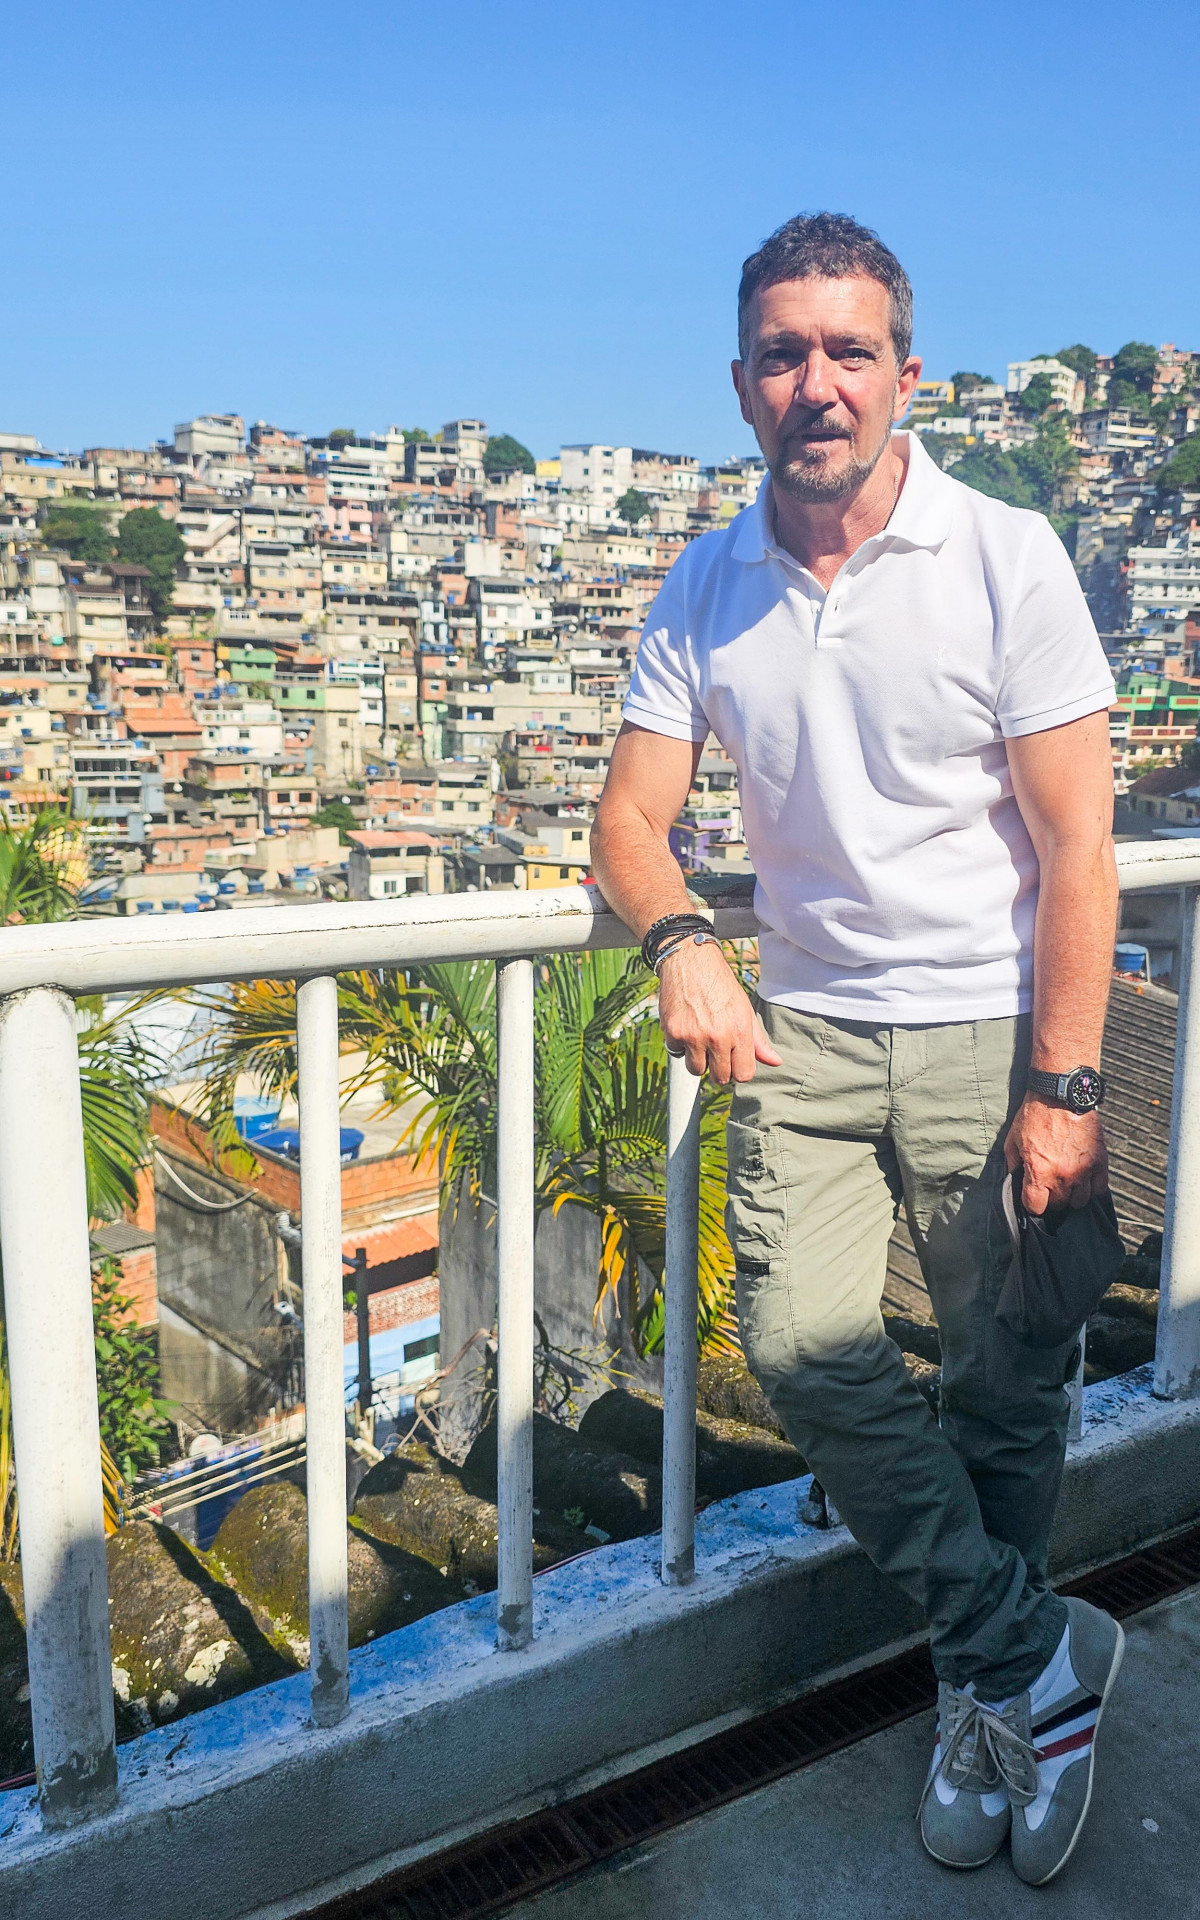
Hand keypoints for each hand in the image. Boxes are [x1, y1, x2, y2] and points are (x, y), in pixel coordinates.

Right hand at [657, 940, 782, 1083]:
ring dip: (698, 1059)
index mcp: (739, 1031)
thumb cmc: (720, 984)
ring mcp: (693, 1036)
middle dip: (719, 1069)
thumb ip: (758, 1041)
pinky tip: (685, 1025)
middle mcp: (717, 1037)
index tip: (734, 1061)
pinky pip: (677, 1053)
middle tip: (716, 1051)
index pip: (743, 1075)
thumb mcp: (745, 1009)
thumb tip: (775, 1062)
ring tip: (700, 1038)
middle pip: (720, 1078)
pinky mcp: (673, 1032)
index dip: (739, 1070)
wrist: (690, 961)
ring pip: (696, 1070)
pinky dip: (680, 1044)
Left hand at [1003, 1096, 1108, 1214]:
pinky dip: (1092, 1187)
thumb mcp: (1012, 1140)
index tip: (1032, 1197)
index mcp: (1039, 1172)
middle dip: (1051, 1200)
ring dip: (1072, 1196)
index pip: (1035, 1207)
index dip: (1032, 1205)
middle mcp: (1063, 1176)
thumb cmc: (1034, 1115)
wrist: (1061, 1094)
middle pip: (1058, 1206)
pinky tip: (1083, 1178)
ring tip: (1066, 1183)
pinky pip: (1099, 1189)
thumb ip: (1013, 1165)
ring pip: (1080, 1202)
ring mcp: (1084, 1170)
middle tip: (1049, 1188)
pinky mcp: (1099, 1162)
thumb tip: (1015, 1182)